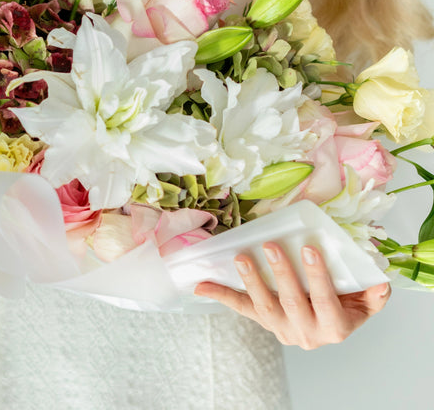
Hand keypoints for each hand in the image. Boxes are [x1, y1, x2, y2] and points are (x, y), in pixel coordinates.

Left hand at [193, 243, 389, 348]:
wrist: (330, 327)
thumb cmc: (347, 306)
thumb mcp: (366, 303)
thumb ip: (373, 293)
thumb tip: (379, 280)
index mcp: (334, 326)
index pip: (326, 300)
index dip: (318, 277)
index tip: (310, 249)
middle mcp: (307, 333)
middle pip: (292, 303)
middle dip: (282, 275)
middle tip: (272, 247)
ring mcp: (282, 328)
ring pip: (264, 307)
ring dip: (251, 281)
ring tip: (242, 257)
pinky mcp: (264, 321)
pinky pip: (241, 308)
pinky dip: (221, 295)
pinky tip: (201, 285)